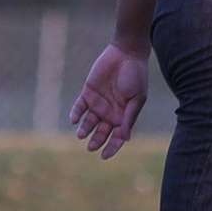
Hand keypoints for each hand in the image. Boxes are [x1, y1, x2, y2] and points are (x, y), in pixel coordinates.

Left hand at [70, 41, 150, 158]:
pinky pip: (79, 107)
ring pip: (88, 122)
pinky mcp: (88, 93)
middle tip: (90, 147)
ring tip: (81, 134)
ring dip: (84, 130)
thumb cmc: (136, 76)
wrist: (126, 54)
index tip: (104, 156)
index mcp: (124, 116)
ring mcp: (98, 103)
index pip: (118, 137)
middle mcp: (110, 112)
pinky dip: (76, 114)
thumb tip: (126, 138)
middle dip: (96, 141)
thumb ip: (129, 118)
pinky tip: (74, 119)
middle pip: (101, 132)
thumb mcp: (137, 99)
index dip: (112, 147)